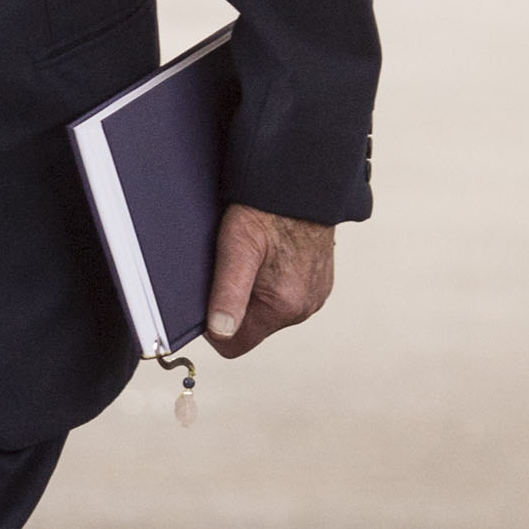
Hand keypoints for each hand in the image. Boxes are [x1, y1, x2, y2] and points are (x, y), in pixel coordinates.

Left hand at [205, 205, 334, 357]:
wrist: (305, 182)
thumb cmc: (270, 209)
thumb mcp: (237, 246)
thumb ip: (228, 293)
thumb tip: (219, 331)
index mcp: (284, 305)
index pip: (234, 345)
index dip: (214, 327)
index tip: (209, 298)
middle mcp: (304, 308)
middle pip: (251, 328)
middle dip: (235, 304)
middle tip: (232, 267)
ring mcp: (314, 297)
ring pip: (268, 312)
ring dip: (254, 292)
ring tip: (253, 257)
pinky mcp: (319, 285)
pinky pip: (286, 296)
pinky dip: (273, 282)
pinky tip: (270, 256)